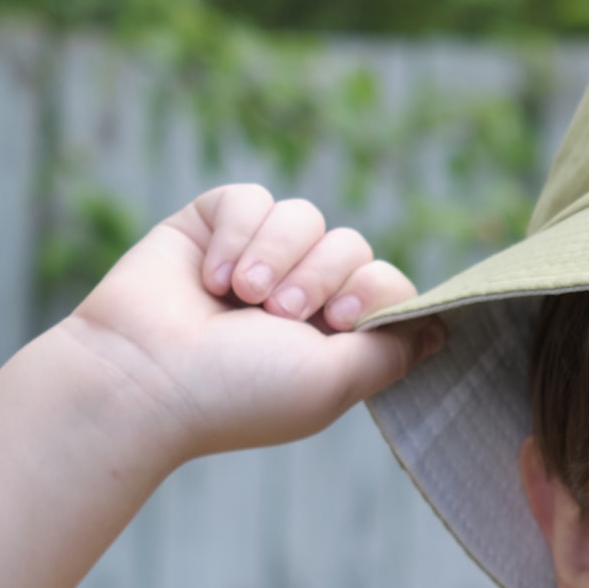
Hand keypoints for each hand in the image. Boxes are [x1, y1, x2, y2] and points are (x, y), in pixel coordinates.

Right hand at [58, 184, 433, 459]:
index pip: (386, 284)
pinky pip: (253, 198)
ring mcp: (255, 258)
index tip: (339, 322)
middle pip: (352, 245)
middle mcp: (297, 295)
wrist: (145, 375)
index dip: (373, 292)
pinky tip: (212, 276)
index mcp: (330, 337)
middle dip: (321, 277)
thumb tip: (443, 329)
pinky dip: (238, 233)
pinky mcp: (212, 226)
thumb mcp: (335, 380)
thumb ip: (393, 349)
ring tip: (241, 297)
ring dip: (277, 257)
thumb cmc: (238, 390)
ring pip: (306, 216)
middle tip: (276, 315)